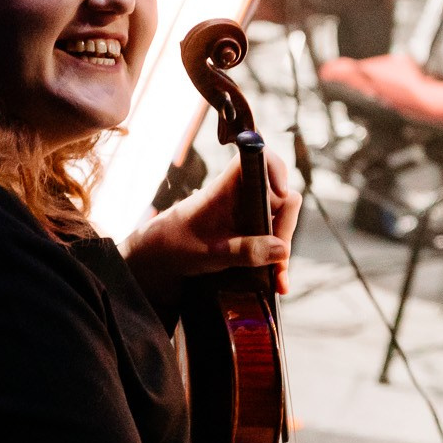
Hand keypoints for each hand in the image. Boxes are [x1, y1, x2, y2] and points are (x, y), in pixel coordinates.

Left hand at [122, 147, 299, 312]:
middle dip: (284, 231)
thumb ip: (244, 251)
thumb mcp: (211, 252)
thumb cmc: (177, 244)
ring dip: (281, 251)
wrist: (158, 256)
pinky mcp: (248, 229)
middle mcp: (242, 196)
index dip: (275, 170)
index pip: (259, 161)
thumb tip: (281, 249)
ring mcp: (247, 212)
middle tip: (279, 263)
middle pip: (281, 200)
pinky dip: (275, 258)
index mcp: (228, 187)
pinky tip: (276, 282)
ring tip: (278, 281)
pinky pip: (271, 238)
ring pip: (279, 222)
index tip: (282, 192)